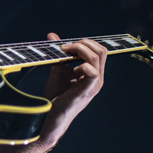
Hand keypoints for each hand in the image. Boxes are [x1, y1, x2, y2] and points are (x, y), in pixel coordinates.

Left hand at [40, 32, 107, 146]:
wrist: (51, 117)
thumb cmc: (57, 96)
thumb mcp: (58, 71)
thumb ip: (58, 55)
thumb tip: (52, 36)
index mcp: (94, 74)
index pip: (99, 51)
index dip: (85, 43)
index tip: (66, 45)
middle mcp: (98, 79)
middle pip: (101, 51)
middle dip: (83, 43)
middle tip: (65, 47)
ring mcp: (93, 86)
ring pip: (97, 57)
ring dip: (80, 50)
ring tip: (65, 52)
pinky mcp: (85, 91)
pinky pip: (92, 73)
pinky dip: (82, 65)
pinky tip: (71, 68)